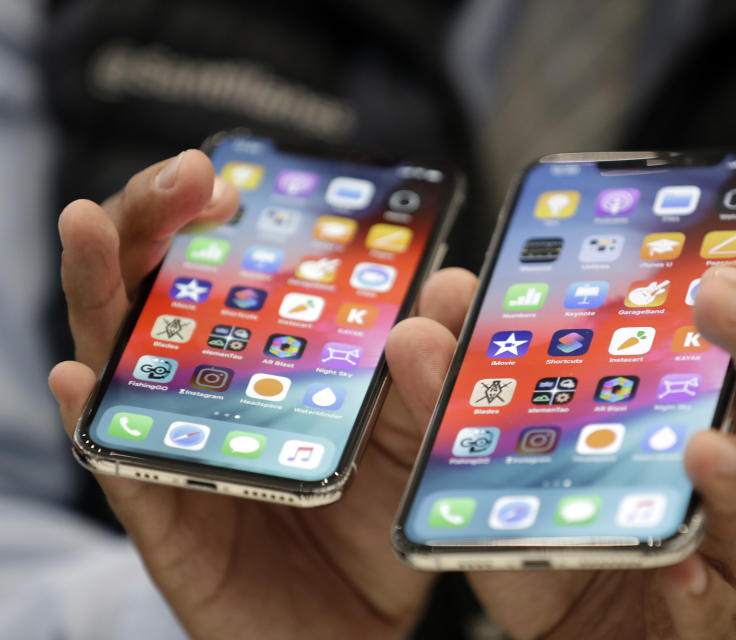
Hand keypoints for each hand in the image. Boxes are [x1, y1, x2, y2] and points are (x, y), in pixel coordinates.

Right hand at [48, 151, 477, 638]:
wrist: (359, 627)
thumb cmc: (375, 520)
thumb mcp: (413, 437)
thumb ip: (429, 369)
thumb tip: (451, 283)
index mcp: (258, 359)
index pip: (218, 268)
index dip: (209, 214)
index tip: (226, 173)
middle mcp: (203, 390)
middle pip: (156, 291)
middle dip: (154, 223)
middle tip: (183, 179)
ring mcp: (175, 447)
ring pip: (117, 360)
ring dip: (99, 290)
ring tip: (89, 229)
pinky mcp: (166, 519)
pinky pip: (119, 465)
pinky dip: (95, 420)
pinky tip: (83, 379)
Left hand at [467, 259, 735, 638]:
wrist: (568, 624)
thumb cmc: (562, 521)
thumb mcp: (506, 445)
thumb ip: (467, 383)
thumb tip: (427, 321)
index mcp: (686, 397)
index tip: (722, 251)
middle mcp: (720, 455)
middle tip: (719, 299)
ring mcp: (718, 534)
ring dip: (735, 463)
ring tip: (702, 445)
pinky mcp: (701, 610)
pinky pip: (714, 598)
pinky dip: (698, 586)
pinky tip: (676, 573)